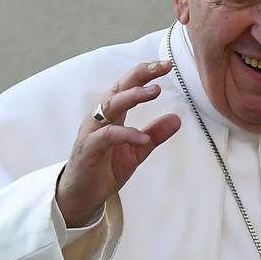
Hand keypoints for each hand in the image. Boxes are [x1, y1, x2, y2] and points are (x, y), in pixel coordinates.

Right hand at [56, 60, 181, 225]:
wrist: (82, 194)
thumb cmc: (105, 168)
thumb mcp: (137, 151)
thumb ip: (154, 134)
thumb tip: (177, 119)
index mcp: (112, 115)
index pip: (127, 86)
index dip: (145, 74)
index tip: (166, 65)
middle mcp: (100, 118)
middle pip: (118, 88)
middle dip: (140, 75)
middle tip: (162, 67)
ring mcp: (92, 132)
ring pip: (110, 106)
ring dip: (133, 96)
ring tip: (155, 91)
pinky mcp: (88, 149)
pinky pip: (107, 136)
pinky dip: (126, 134)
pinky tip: (143, 139)